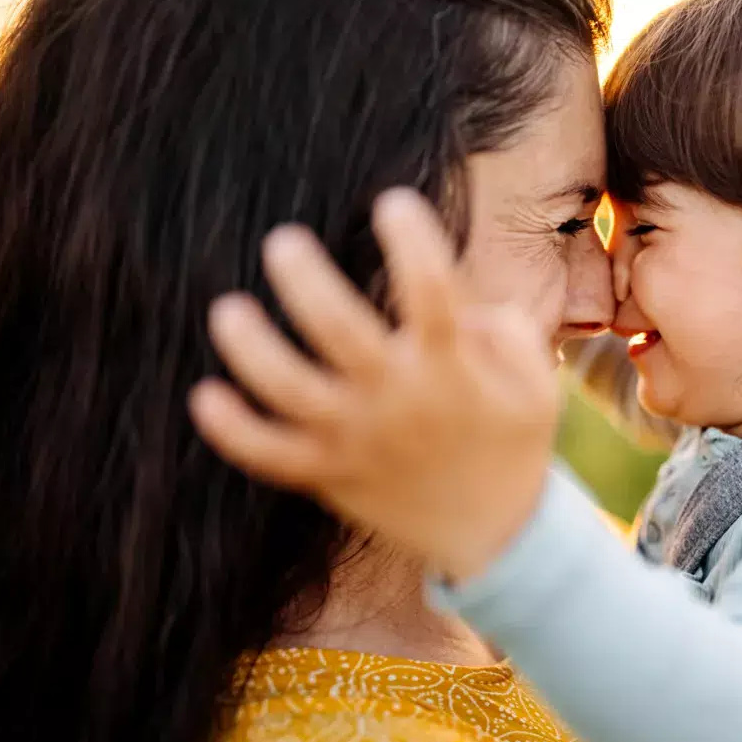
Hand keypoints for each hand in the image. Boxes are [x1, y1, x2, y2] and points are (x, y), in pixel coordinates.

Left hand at [188, 188, 558, 580]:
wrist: (498, 537)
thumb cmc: (513, 443)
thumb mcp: (535, 383)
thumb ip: (502, 329)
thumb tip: (459, 300)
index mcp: (453, 369)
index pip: (431, 290)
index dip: (411, 239)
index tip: (393, 205)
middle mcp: (400, 401)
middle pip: (339, 332)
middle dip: (305, 280)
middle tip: (281, 241)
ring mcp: (359, 441)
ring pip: (288, 391)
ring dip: (251, 348)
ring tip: (228, 309)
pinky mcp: (330, 476)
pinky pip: (269, 455)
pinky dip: (233, 429)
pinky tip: (205, 395)